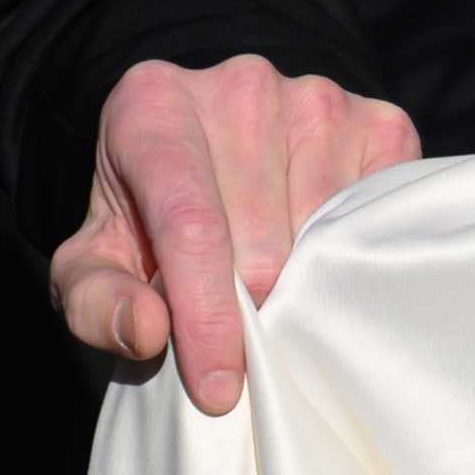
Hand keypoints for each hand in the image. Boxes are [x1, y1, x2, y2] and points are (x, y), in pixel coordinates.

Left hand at [59, 52, 422, 416]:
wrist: (212, 151)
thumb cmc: (148, 218)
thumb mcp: (95, 262)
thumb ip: (96, 302)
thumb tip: (148, 330)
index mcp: (151, 105)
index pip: (191, 225)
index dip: (208, 316)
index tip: (220, 387)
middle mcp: (239, 87)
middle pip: (262, 244)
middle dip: (253, 311)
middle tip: (242, 327)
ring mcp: (317, 99)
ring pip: (324, 237)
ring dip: (305, 287)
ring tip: (278, 287)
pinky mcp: (379, 122)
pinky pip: (377, 216)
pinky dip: (354, 256)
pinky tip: (323, 258)